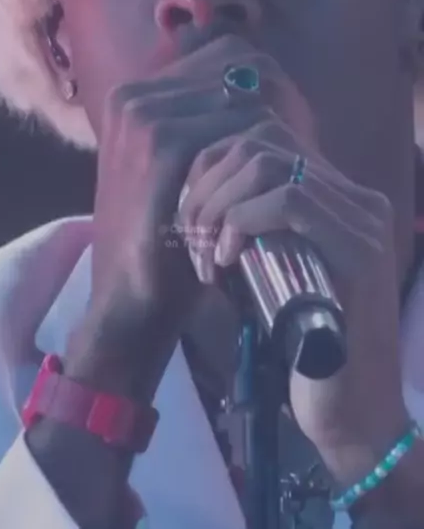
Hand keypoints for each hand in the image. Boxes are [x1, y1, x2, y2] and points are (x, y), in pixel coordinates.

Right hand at [75, 35, 273, 389]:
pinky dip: (265, 153)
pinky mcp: (160, 145)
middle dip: (275, 104)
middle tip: (298, 147)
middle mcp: (134, 95)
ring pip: (243, 98)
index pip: (222, 57)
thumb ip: (200, 126)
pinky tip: (280, 183)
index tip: (285, 128)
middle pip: (236, 69)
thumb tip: (261, 91)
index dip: (262, 87)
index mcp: (134, 94)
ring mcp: (144, 116)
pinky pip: (236, 128)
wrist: (128, 297)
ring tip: (292, 168)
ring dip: (275, 131)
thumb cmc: (160, 237)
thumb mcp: (174, 171)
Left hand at [177, 61, 408, 485]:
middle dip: (208, 181)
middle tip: (187, 234)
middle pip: (262, 140)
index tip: (185, 209)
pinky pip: (291, 201)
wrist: (350, 412)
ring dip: (218, 202)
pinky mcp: (361, 253)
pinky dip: (243, 220)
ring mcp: (364, 222)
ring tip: (205, 251)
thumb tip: (192, 190)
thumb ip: (249, 224)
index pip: (263, 137)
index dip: (211, 162)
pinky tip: (225, 259)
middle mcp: (357, 198)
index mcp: (336, 195)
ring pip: (271, 163)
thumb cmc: (299, 344)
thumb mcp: (267, 267)